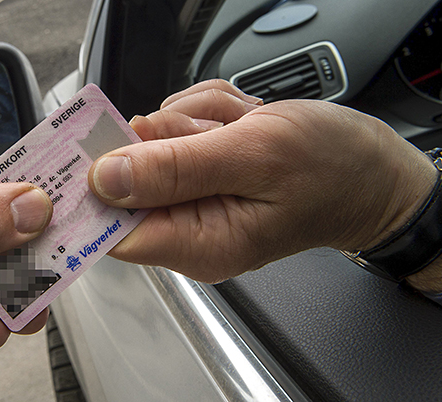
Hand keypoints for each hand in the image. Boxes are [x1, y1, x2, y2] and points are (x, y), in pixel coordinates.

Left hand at [88, 79, 437, 283]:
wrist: (372, 167)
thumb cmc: (332, 168)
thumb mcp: (253, 156)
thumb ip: (174, 169)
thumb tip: (103, 180)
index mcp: (197, 243)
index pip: (113, 230)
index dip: (100, 186)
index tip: (109, 143)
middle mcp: (189, 229)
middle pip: (131, 174)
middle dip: (172, 135)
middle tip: (216, 132)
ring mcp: (195, 200)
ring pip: (155, 139)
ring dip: (197, 119)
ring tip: (243, 128)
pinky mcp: (201, 173)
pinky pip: (178, 127)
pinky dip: (207, 113)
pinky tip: (243, 123)